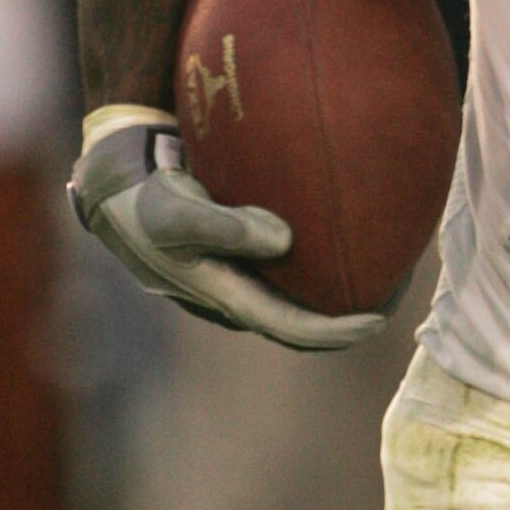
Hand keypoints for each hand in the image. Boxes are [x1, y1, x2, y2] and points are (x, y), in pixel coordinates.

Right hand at [68, 108, 385, 349]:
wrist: (113, 177)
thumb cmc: (141, 195)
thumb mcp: (176, 210)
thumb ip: (226, 226)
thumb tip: (283, 240)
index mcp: (222, 297)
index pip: (291, 328)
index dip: (336, 331)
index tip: (379, 320)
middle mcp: (234, 295)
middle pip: (302, 320)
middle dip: (348, 317)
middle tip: (396, 296)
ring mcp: (235, 276)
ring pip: (297, 294)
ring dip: (338, 289)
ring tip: (387, 267)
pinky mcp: (236, 251)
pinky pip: (288, 264)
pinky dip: (319, 256)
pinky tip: (349, 226)